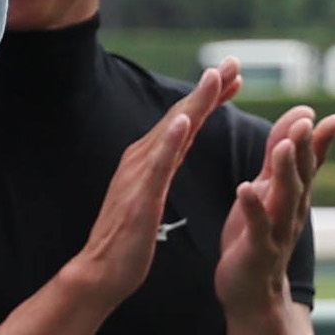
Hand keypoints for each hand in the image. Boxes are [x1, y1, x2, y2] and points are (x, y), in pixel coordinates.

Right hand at [59, 69, 231, 316]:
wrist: (101, 271)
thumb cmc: (127, 241)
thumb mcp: (152, 195)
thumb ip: (162, 167)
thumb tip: (176, 144)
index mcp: (148, 161)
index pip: (184, 121)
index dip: (209, 97)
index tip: (233, 75)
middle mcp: (141, 159)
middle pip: (180, 116)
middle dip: (208, 89)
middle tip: (233, 62)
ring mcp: (139, 175)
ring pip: (172, 131)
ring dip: (194, 102)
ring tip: (214, 77)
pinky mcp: (140, 194)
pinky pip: (159, 162)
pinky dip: (171, 138)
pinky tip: (184, 120)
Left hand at [219, 104, 334, 323]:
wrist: (250, 293)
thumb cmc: (256, 236)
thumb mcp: (267, 192)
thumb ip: (278, 158)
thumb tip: (300, 120)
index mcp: (292, 196)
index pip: (310, 164)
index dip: (320, 141)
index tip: (331, 117)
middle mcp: (291, 212)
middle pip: (301, 176)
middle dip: (304, 149)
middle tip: (307, 122)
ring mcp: (276, 231)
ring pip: (285, 198)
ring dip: (284, 172)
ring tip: (282, 147)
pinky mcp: (256, 250)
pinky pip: (257, 227)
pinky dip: (253, 207)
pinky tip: (244, 188)